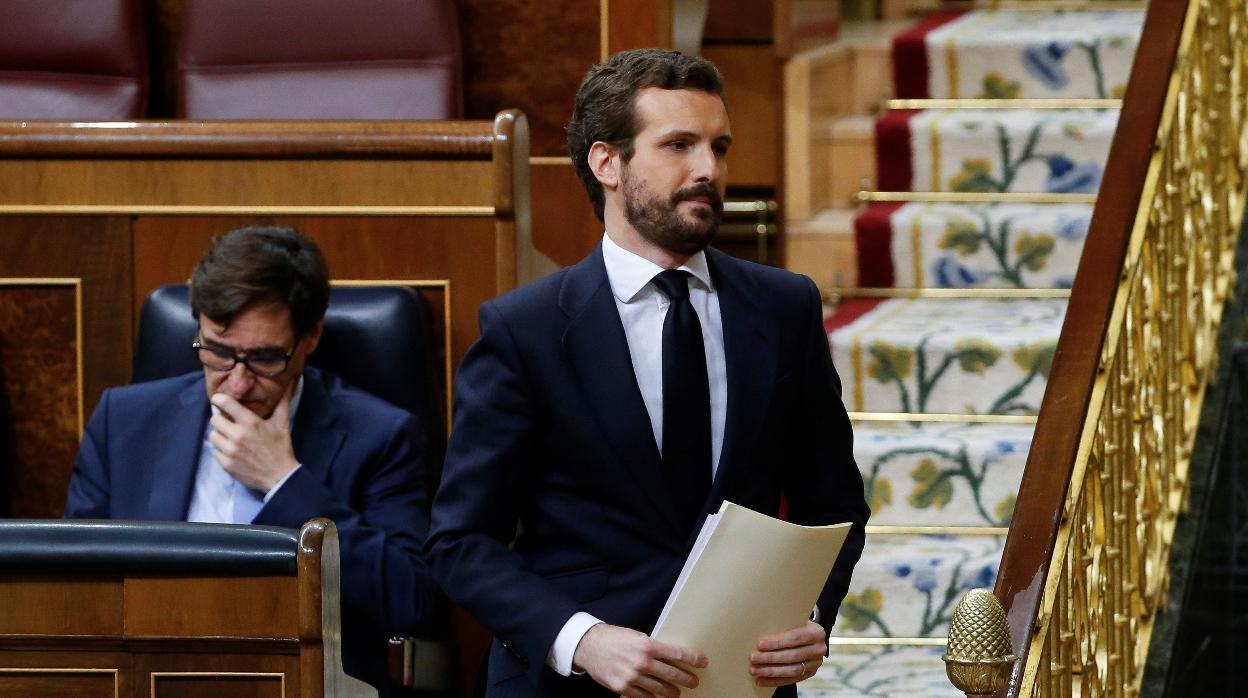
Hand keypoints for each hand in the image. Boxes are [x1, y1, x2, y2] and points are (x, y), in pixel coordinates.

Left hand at [209, 391, 298, 492]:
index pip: (226, 403)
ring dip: (220, 436)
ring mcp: (230, 451)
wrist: (280, 476)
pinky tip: (232, 452)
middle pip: (214, 419)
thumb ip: (283, 401)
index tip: (219, 400)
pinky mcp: (226, 464)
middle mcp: (238, 435)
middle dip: (220, 420)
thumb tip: (291, 382)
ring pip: (212, 436)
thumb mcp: (282, 423)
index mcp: (251, 423)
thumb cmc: (280, 447)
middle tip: (228, 424)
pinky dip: (221, 451)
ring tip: (230, 439)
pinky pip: (214, 452)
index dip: (219, 399)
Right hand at [573, 623, 706, 697]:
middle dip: (687, 678)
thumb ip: (652, 647)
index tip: (703, 662)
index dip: (693, 658)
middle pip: (673, 674)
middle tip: (693, 681)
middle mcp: (642, 662)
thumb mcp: (636, 636)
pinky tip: (658, 696)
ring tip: (677, 691)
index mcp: (647, 645)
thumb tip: (670, 657)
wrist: (588, 646)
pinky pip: (645, 697)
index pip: (677, 653)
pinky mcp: (624, 688)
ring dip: (672, 691)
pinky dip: (653, 697)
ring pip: (661, 689)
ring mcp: (633, 677)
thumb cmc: (613, 638)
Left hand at [749, 620, 826, 686]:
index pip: (795, 638)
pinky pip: (791, 680)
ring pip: (792, 670)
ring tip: (755, 671)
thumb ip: (782, 625)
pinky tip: (761, 680)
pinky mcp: (810, 674)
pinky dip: (775, 681)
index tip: (760, 644)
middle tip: (753, 658)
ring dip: (771, 671)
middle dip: (771, 658)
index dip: (777, 642)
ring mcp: (815, 663)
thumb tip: (758, 630)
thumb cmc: (795, 625)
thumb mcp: (793, 620)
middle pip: (792, 656)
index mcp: (816, 632)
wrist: (809, 636)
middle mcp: (819, 649)